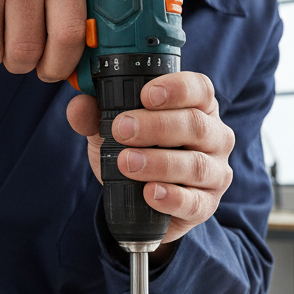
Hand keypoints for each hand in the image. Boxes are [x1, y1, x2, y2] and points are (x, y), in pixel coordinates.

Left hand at [66, 72, 234, 246]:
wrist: (141, 203)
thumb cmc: (137, 153)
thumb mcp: (113, 132)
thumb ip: (95, 117)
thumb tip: (78, 106)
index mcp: (198, 107)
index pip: (199, 88)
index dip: (176, 88)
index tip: (146, 94)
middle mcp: (215, 136)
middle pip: (196, 124)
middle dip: (157, 126)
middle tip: (122, 130)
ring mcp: (215, 172)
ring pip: (196, 165)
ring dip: (159, 163)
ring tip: (127, 163)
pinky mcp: (207, 204)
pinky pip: (195, 202)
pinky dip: (172, 198)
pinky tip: (150, 193)